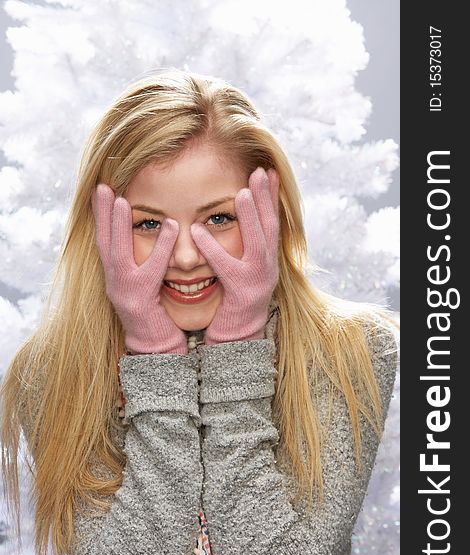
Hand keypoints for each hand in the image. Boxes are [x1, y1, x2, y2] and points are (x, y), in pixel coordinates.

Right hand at [92, 184, 187, 354]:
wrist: (157, 348)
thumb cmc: (155, 314)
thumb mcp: (145, 285)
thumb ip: (143, 263)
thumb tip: (148, 235)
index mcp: (116, 277)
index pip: (105, 241)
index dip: (102, 216)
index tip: (101, 190)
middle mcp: (114, 283)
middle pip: (104, 243)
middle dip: (102, 214)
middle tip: (101, 186)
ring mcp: (124, 293)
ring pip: (118, 255)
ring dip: (119, 226)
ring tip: (123, 200)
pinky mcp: (140, 303)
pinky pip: (151, 272)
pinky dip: (160, 249)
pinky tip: (171, 227)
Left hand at [190, 166, 279, 343]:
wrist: (237, 338)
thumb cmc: (235, 300)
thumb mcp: (242, 269)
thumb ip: (242, 246)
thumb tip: (240, 219)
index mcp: (266, 259)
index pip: (271, 222)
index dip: (270, 196)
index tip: (267, 169)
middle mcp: (267, 268)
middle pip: (271, 227)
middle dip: (266, 198)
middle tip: (260, 170)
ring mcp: (258, 282)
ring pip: (258, 246)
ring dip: (251, 218)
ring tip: (241, 194)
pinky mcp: (242, 296)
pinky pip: (228, 270)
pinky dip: (213, 251)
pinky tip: (198, 233)